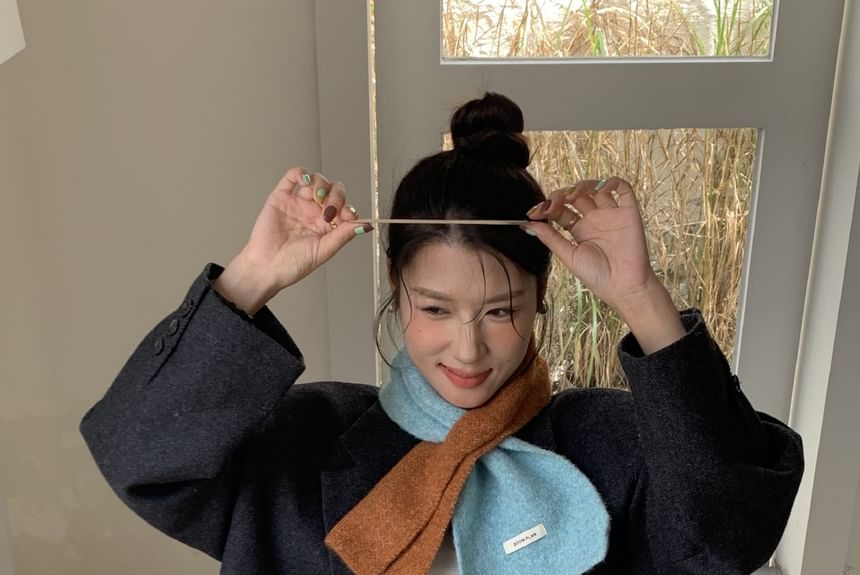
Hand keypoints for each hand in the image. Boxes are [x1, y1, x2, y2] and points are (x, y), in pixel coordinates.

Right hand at [215, 167, 370, 313]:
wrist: (267, 267)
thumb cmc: (293, 264)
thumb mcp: (324, 251)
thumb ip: (344, 235)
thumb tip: (366, 225)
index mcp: (328, 225)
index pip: (345, 207)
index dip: (348, 208)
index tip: (348, 216)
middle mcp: (314, 212)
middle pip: (334, 191)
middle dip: (336, 196)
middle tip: (328, 211)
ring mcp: (298, 203)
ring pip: (316, 181)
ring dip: (322, 184)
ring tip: (318, 197)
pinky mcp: (281, 196)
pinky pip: (292, 177)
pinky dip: (301, 172)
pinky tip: (305, 179)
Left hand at [523, 177, 655, 311]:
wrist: (624, 287)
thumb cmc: (598, 277)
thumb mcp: (569, 256)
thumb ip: (551, 238)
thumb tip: (528, 223)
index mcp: (579, 229)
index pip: (561, 210)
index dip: (547, 207)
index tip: (535, 213)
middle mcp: (594, 219)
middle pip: (576, 196)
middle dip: (561, 195)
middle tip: (552, 204)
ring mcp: (611, 215)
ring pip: (596, 189)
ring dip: (582, 186)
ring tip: (572, 195)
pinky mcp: (628, 213)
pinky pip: (624, 190)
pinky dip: (613, 182)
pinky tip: (601, 188)